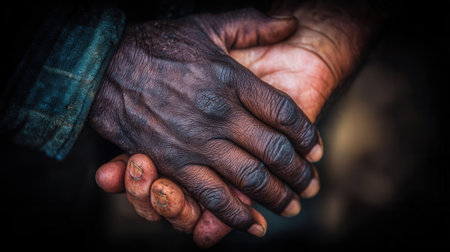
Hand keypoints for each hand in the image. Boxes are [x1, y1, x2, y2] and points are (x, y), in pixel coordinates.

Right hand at [89, 8, 321, 232]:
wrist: (105, 66)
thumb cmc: (158, 46)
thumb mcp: (207, 26)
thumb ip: (253, 25)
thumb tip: (291, 23)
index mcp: (232, 80)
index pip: (285, 114)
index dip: (307, 135)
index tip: (315, 150)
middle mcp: (220, 114)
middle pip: (275, 151)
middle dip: (298, 173)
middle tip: (310, 186)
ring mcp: (197, 141)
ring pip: (250, 178)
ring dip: (277, 197)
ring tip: (292, 206)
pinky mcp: (173, 163)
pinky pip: (212, 196)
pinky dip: (236, 214)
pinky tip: (254, 225)